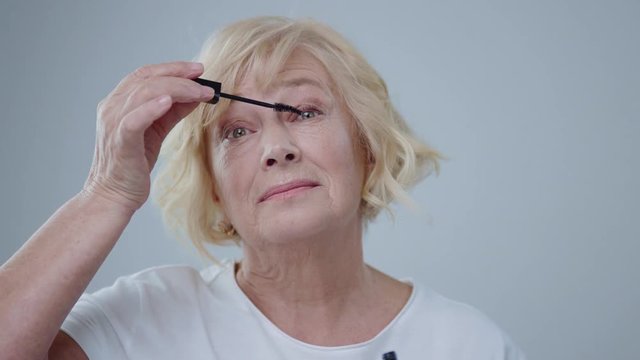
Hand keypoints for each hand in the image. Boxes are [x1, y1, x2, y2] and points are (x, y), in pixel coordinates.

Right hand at [82, 61, 213, 211]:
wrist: (113, 195)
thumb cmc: (133, 165)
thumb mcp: (156, 131)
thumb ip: (173, 111)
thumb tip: (197, 95)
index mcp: (119, 103)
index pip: (145, 74)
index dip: (172, 68)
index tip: (197, 69)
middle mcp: (112, 108)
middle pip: (147, 79)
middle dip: (179, 74)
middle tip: (203, 77)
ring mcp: (113, 123)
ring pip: (144, 93)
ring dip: (177, 88)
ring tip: (200, 91)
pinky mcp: (120, 141)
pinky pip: (134, 119)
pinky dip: (151, 108)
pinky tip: (169, 101)